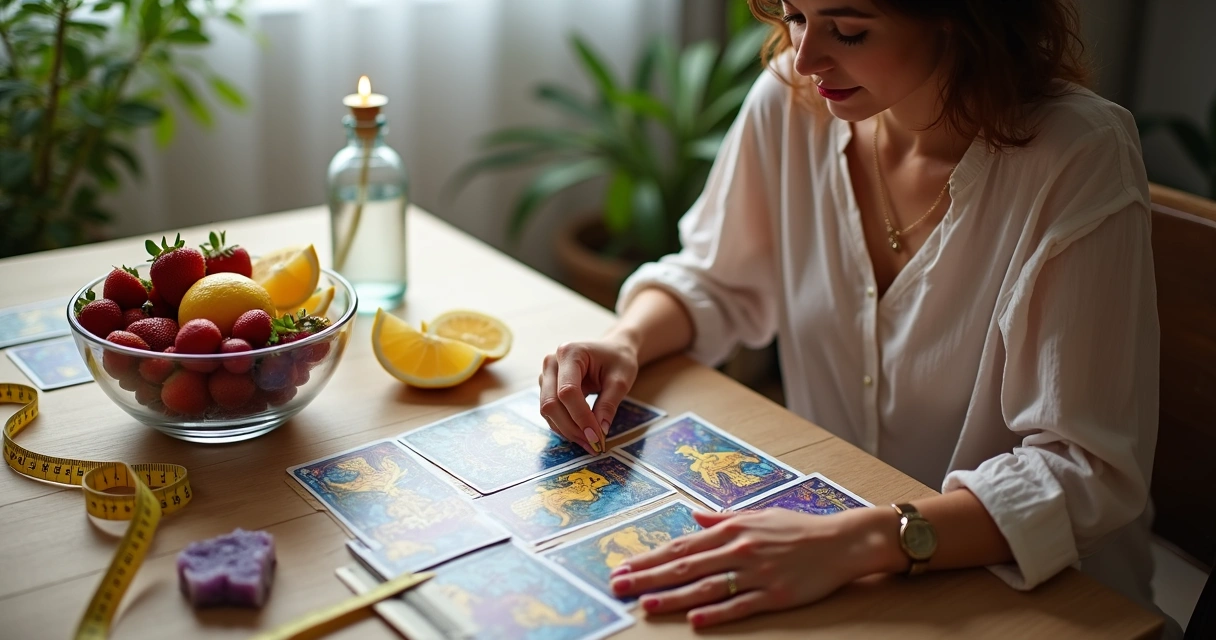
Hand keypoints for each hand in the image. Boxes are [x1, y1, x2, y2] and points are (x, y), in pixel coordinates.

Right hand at [538, 336, 639, 454]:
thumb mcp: (621, 380)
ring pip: (548, 411)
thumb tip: (599, 431)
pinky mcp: (546, 388)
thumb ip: (609, 404)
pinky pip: (551, 412)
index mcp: (570, 353)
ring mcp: (546, 375)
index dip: (580, 417)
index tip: (597, 436)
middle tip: (594, 445)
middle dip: (572, 428)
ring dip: (567, 431)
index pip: (567, 391)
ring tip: (590, 443)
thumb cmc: (618, 360)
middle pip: (551, 403)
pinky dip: (565, 426)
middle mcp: (551, 363)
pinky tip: (582, 435)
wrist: (612, 350)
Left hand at [608, 507, 900, 627]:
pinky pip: (741, 604)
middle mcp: (739, 549)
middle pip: (685, 565)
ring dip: (674, 596)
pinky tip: (696, 620)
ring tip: (647, 605)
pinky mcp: (775, 594)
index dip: (650, 557)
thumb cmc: (799, 527)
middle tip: (619, 586)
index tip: (624, 566)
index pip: (681, 545)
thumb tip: (693, 514)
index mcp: (732, 529)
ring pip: (707, 586)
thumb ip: (723, 518)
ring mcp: (756, 572)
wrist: (841, 541)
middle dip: (649, 576)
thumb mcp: (758, 515)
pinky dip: (718, 613)